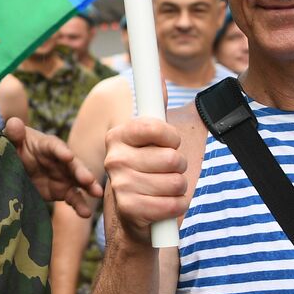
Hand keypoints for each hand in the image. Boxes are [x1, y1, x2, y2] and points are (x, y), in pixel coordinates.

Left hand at [4, 118, 102, 216]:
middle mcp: (61, 160)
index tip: (67, 156)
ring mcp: (64, 176)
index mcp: (48, 145)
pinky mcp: (63, 190)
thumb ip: (13, 133)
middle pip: (73, 164)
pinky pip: (74, 198)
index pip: (55, 146)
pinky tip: (86, 213)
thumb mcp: (12, 140)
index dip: (61, 151)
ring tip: (97, 193)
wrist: (18, 166)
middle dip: (81, 171)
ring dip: (89, 186)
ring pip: (79, 181)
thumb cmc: (16, 147)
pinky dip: (80, 205)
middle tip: (88, 179)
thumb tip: (14, 122)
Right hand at [102, 117, 188, 243]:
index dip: (172, 138)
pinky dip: (177, 206)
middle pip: (172, 158)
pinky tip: (167, 204)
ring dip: (179, 188)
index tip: (170, 144)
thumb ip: (156, 108)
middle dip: (179, 167)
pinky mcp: (129, 208)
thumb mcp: (152, 139)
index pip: (156, 127)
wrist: (134, 214)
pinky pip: (172, 204)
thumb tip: (160, 79)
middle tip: (167, 171)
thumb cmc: (149, 171)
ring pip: (176, 182)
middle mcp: (113, 158)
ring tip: (166, 189)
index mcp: (117, 136)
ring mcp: (119, 184)